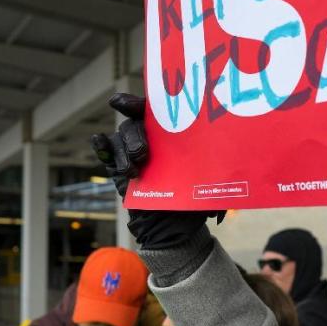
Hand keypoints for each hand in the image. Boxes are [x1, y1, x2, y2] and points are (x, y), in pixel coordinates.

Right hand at [91, 92, 223, 249]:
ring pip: (120, 137)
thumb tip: (225, 178)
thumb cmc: (193, 197)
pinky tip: (101, 143)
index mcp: (173, 132)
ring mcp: (130, 147)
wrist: (175, 223)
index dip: (140, 102)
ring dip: (123, 151)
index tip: (128, 102)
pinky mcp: (117, 163)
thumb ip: (214, 178)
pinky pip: (105, 149)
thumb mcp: (209, 185)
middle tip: (142, 154)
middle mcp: (150, 135)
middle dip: (135, 137)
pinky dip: (101, 146)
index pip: (156, 109)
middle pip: (135, 124)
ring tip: (133, 170)